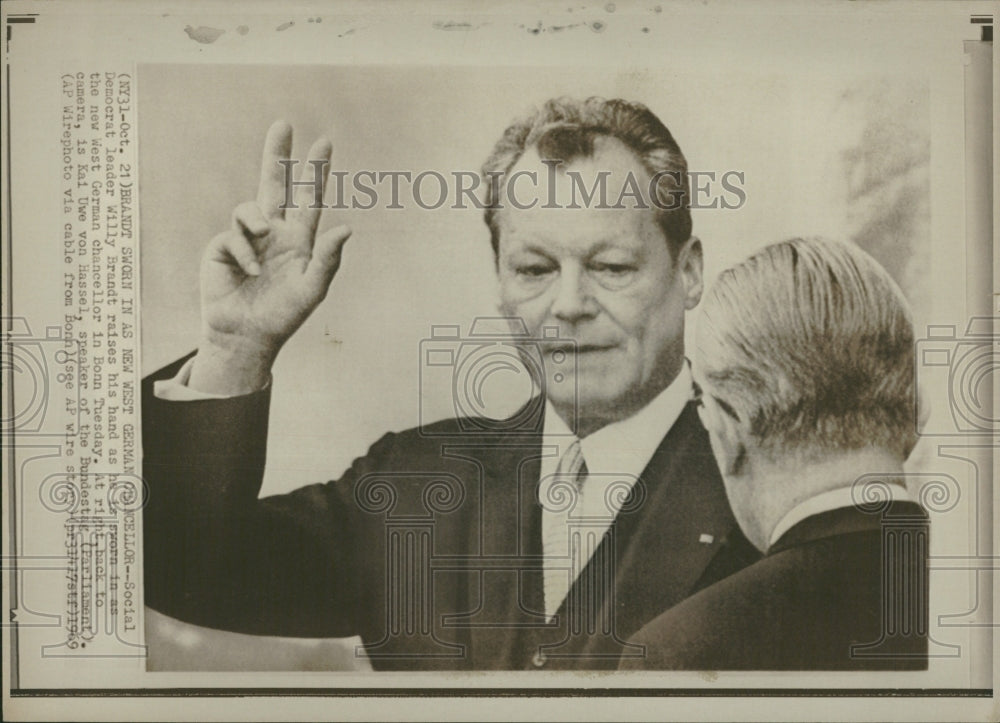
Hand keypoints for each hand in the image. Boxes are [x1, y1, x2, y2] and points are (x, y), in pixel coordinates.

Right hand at [189, 121, 351, 394]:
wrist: (246, 336)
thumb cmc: (283, 316)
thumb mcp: (312, 289)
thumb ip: (328, 259)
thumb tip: (347, 228)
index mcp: (299, 239)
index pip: (308, 198)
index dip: (315, 171)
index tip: (324, 142)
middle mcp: (273, 232)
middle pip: (275, 184)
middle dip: (277, 154)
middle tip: (283, 123)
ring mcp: (246, 238)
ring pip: (249, 208)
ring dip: (256, 222)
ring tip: (263, 245)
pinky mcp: (222, 248)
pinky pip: (232, 235)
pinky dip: (243, 251)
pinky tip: (250, 272)